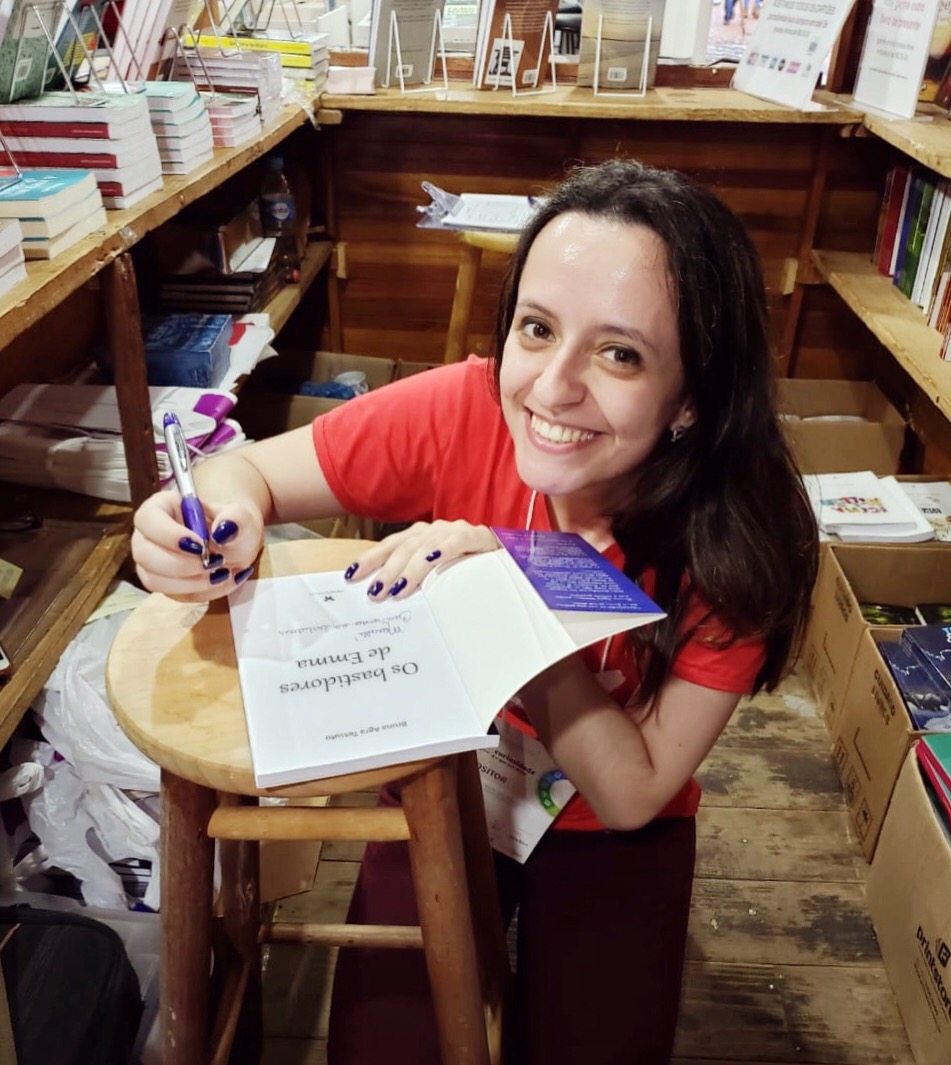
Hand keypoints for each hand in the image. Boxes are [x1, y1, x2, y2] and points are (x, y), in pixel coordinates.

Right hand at [131, 489, 264, 601]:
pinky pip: (174, 595)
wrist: (236, 544)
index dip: (169, 535)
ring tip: (222, 574)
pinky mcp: (165, 584)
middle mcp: (149, 535)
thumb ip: (236, 517)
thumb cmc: (231, 524)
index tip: (201, 545)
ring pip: (154, 580)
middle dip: (180, 565)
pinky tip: (224, 581)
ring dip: (191, 583)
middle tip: (214, 563)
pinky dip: (203, 592)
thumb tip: (222, 531)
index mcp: (162, 507)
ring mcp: (152, 562)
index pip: (147, 518)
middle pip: (144, 554)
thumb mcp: (241, 516)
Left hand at [344, 520, 498, 599]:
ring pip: (425, 546)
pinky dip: (442, 550)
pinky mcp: (477, 536)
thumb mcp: (438, 578)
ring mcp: (455, 531)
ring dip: (409, 569)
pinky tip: (431, 561)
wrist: (513, 562)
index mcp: (421, 537)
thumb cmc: (469, 574)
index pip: (390, 546)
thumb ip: (417, 582)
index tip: (351, 577)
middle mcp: (434, 530)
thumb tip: (386, 600)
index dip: (370, 560)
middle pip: (403, 547)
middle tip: (375, 594)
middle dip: (386, 571)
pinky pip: (456, 542)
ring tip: (396, 590)